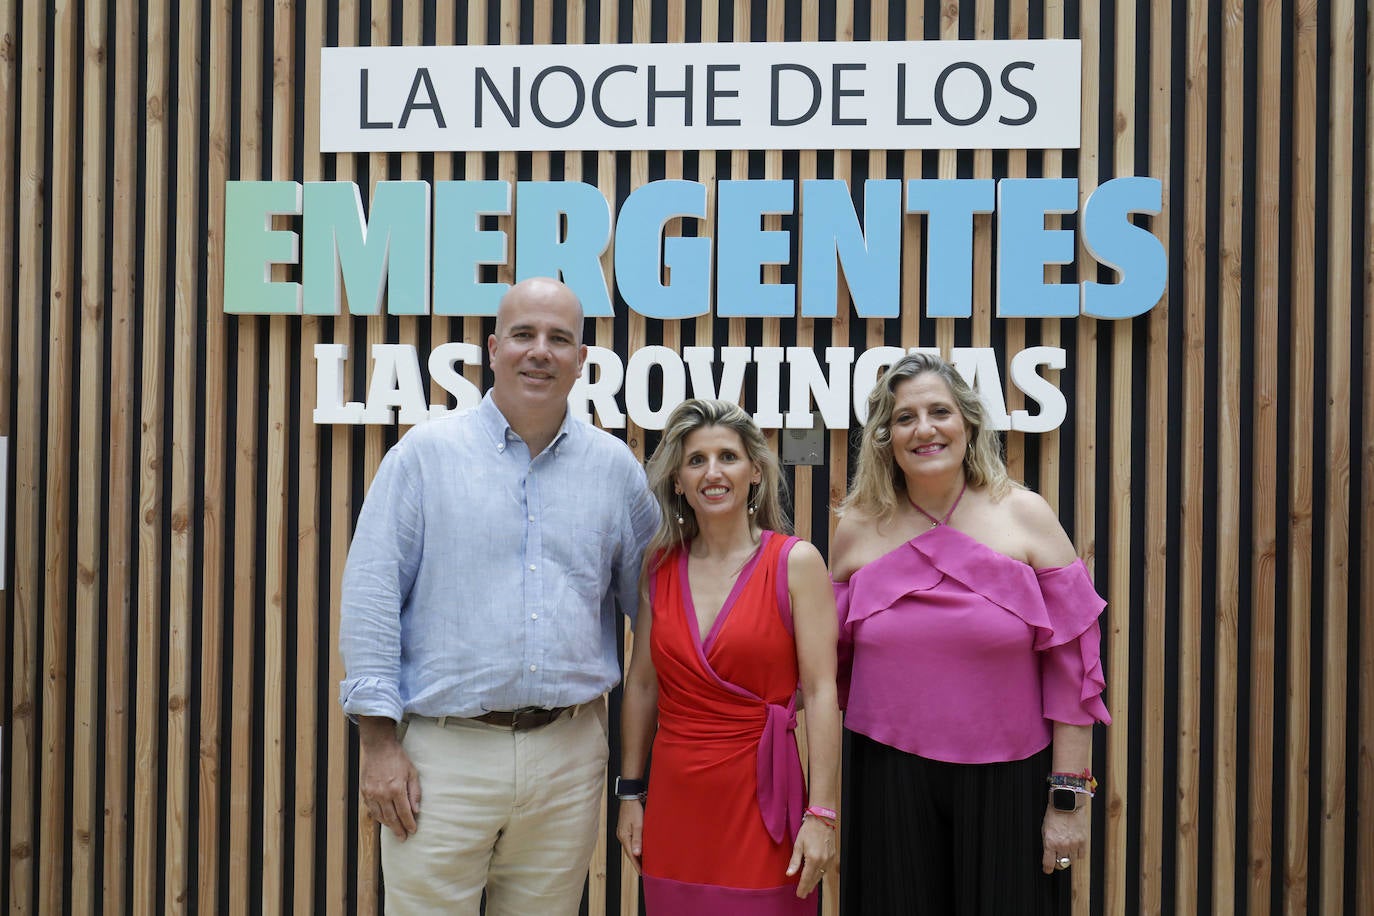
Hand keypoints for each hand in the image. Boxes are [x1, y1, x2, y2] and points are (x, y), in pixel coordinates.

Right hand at [359, 725, 421, 840]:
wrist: (379, 748)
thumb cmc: (397, 758)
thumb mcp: (412, 773)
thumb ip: (415, 793)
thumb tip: (416, 810)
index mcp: (396, 789)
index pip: (404, 813)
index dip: (409, 824)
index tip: (413, 831)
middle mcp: (382, 794)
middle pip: (392, 818)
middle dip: (398, 829)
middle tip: (403, 838)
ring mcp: (372, 793)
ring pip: (380, 816)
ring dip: (388, 825)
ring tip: (395, 830)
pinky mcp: (364, 791)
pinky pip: (371, 809)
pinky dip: (378, 816)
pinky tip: (384, 819)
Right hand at [616, 797, 643, 873]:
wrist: (630, 797)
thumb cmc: (634, 809)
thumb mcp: (638, 825)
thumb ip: (638, 839)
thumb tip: (636, 854)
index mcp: (624, 837)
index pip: (631, 855)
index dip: (637, 865)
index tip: (642, 873)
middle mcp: (622, 836)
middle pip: (630, 852)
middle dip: (637, 862)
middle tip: (644, 871)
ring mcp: (623, 832)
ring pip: (630, 847)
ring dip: (636, 855)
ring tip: (644, 863)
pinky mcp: (625, 829)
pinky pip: (631, 842)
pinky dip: (636, 847)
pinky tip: (641, 849)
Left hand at [786, 816, 836, 897]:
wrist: (822, 820)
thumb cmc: (808, 830)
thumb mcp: (798, 845)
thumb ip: (794, 861)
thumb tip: (790, 874)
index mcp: (813, 859)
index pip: (806, 878)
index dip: (802, 887)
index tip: (799, 894)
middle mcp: (822, 861)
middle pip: (814, 879)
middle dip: (808, 887)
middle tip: (803, 894)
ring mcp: (829, 859)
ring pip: (821, 875)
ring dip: (814, 882)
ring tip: (809, 888)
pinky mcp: (832, 856)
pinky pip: (825, 869)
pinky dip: (820, 875)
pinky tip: (816, 877)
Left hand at [1041, 801, 1088, 873]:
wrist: (1067, 804)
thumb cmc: (1054, 814)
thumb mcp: (1045, 829)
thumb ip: (1047, 844)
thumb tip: (1049, 855)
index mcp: (1050, 842)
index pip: (1049, 863)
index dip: (1047, 869)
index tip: (1047, 870)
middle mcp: (1062, 845)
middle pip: (1061, 864)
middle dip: (1058, 863)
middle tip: (1057, 859)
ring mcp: (1073, 844)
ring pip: (1071, 861)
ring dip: (1068, 857)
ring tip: (1066, 849)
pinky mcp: (1083, 842)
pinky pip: (1081, 855)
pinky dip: (1077, 853)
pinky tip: (1074, 847)